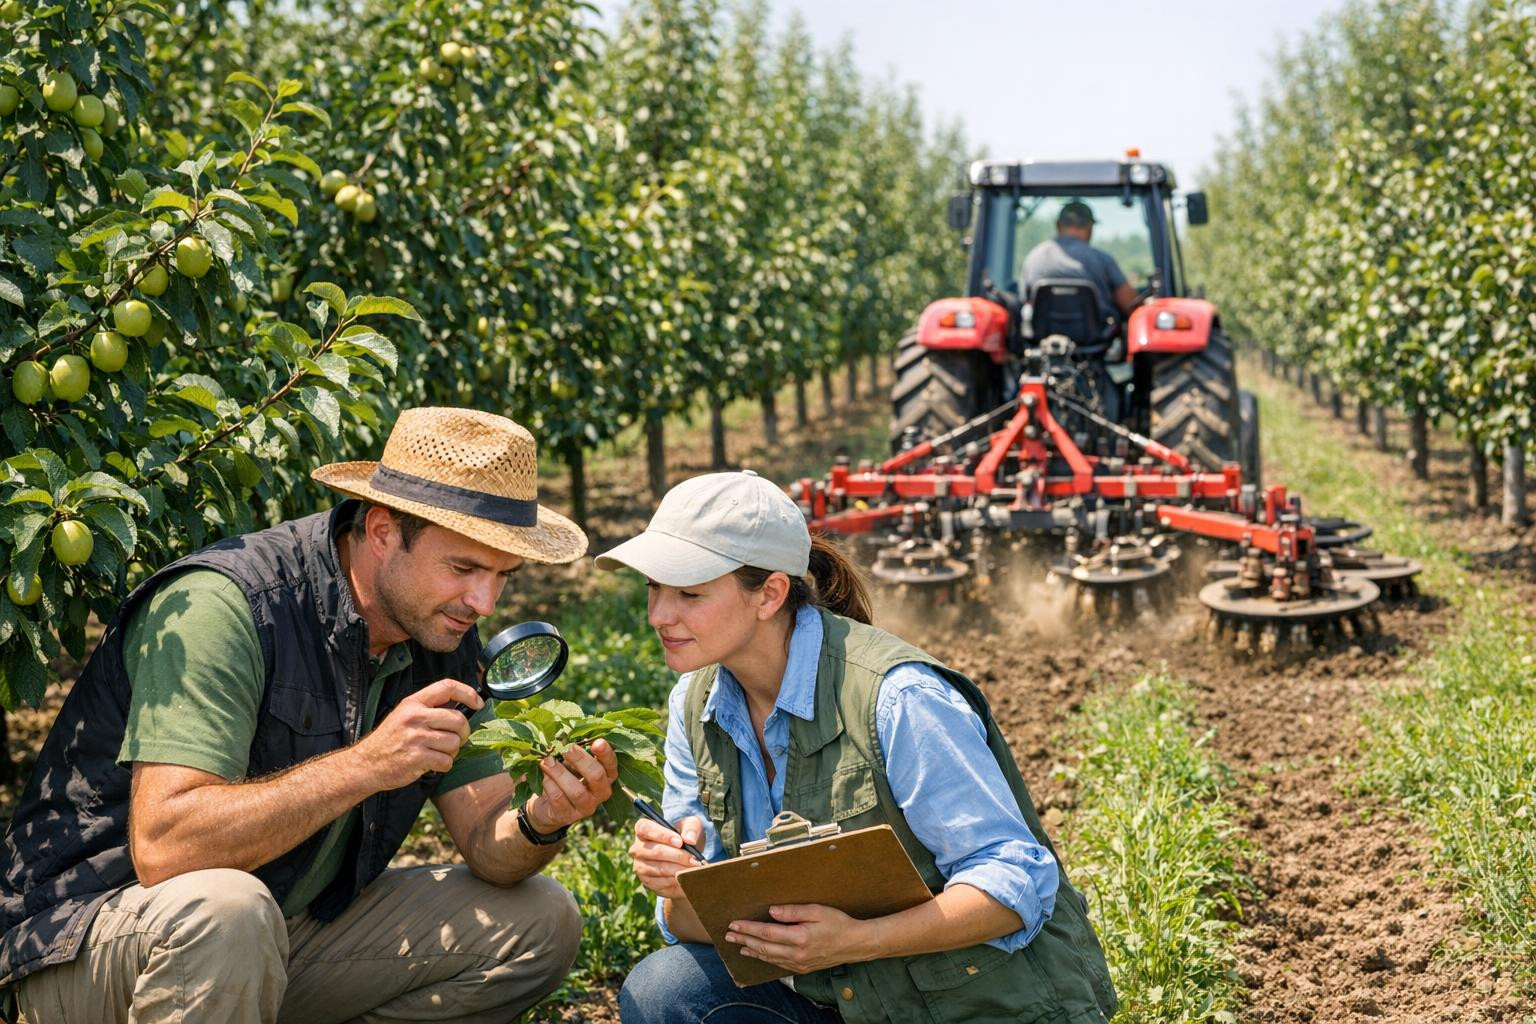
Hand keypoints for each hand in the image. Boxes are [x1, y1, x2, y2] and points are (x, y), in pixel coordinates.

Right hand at [355, 678, 481, 789]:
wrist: (366, 764)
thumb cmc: (389, 740)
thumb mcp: (404, 715)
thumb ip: (428, 709)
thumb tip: (462, 707)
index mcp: (413, 703)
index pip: (447, 687)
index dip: (468, 693)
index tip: (478, 703)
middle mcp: (415, 717)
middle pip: (458, 719)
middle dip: (463, 732)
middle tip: (456, 739)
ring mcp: (416, 738)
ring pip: (454, 742)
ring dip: (452, 751)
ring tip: (438, 753)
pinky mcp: (417, 758)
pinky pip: (446, 761)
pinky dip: (443, 765)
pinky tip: (432, 764)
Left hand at [523, 739, 618, 832]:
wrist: (548, 806)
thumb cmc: (565, 777)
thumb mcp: (572, 764)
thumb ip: (574, 753)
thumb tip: (565, 739)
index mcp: (606, 777)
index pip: (611, 765)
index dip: (606, 754)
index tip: (597, 742)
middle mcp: (601, 793)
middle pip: (596, 776)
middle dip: (580, 760)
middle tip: (566, 748)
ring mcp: (585, 807)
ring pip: (576, 790)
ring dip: (559, 773)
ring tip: (547, 760)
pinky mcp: (567, 816)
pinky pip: (558, 798)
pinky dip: (549, 784)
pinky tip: (544, 776)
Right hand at [629, 814, 704, 898]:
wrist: (685, 860)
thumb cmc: (685, 838)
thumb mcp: (691, 826)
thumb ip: (692, 828)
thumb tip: (690, 840)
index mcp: (643, 829)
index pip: (645, 828)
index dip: (662, 835)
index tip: (680, 842)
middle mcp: (637, 848)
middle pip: (656, 851)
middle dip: (678, 856)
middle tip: (695, 859)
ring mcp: (640, 866)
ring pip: (660, 868)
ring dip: (680, 869)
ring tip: (695, 868)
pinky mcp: (647, 882)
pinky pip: (662, 882)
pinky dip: (677, 880)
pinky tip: (687, 876)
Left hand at [726, 904, 878, 973]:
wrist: (855, 944)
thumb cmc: (838, 923)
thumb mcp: (817, 910)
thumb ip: (792, 911)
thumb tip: (771, 911)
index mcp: (799, 938)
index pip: (766, 933)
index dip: (748, 929)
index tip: (734, 924)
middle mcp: (796, 954)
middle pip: (763, 947)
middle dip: (744, 940)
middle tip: (728, 936)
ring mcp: (799, 964)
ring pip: (768, 958)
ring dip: (751, 951)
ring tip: (738, 946)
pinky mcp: (802, 968)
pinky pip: (778, 964)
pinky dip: (765, 958)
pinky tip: (758, 954)